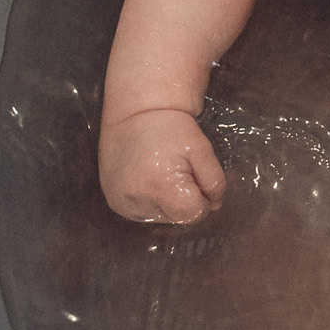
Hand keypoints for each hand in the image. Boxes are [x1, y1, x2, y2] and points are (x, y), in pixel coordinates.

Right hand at [100, 107, 226, 222]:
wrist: (136, 112)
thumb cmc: (171, 127)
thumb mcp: (202, 149)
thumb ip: (214, 182)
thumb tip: (215, 205)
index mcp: (162, 186)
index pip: (192, 215)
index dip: (202, 200)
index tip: (196, 179)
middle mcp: (138, 199)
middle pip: (176, 218)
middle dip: (183, 200)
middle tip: (177, 170)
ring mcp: (122, 202)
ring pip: (159, 217)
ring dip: (166, 202)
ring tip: (160, 173)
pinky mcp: (114, 202)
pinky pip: (141, 213)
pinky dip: (149, 201)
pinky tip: (148, 179)